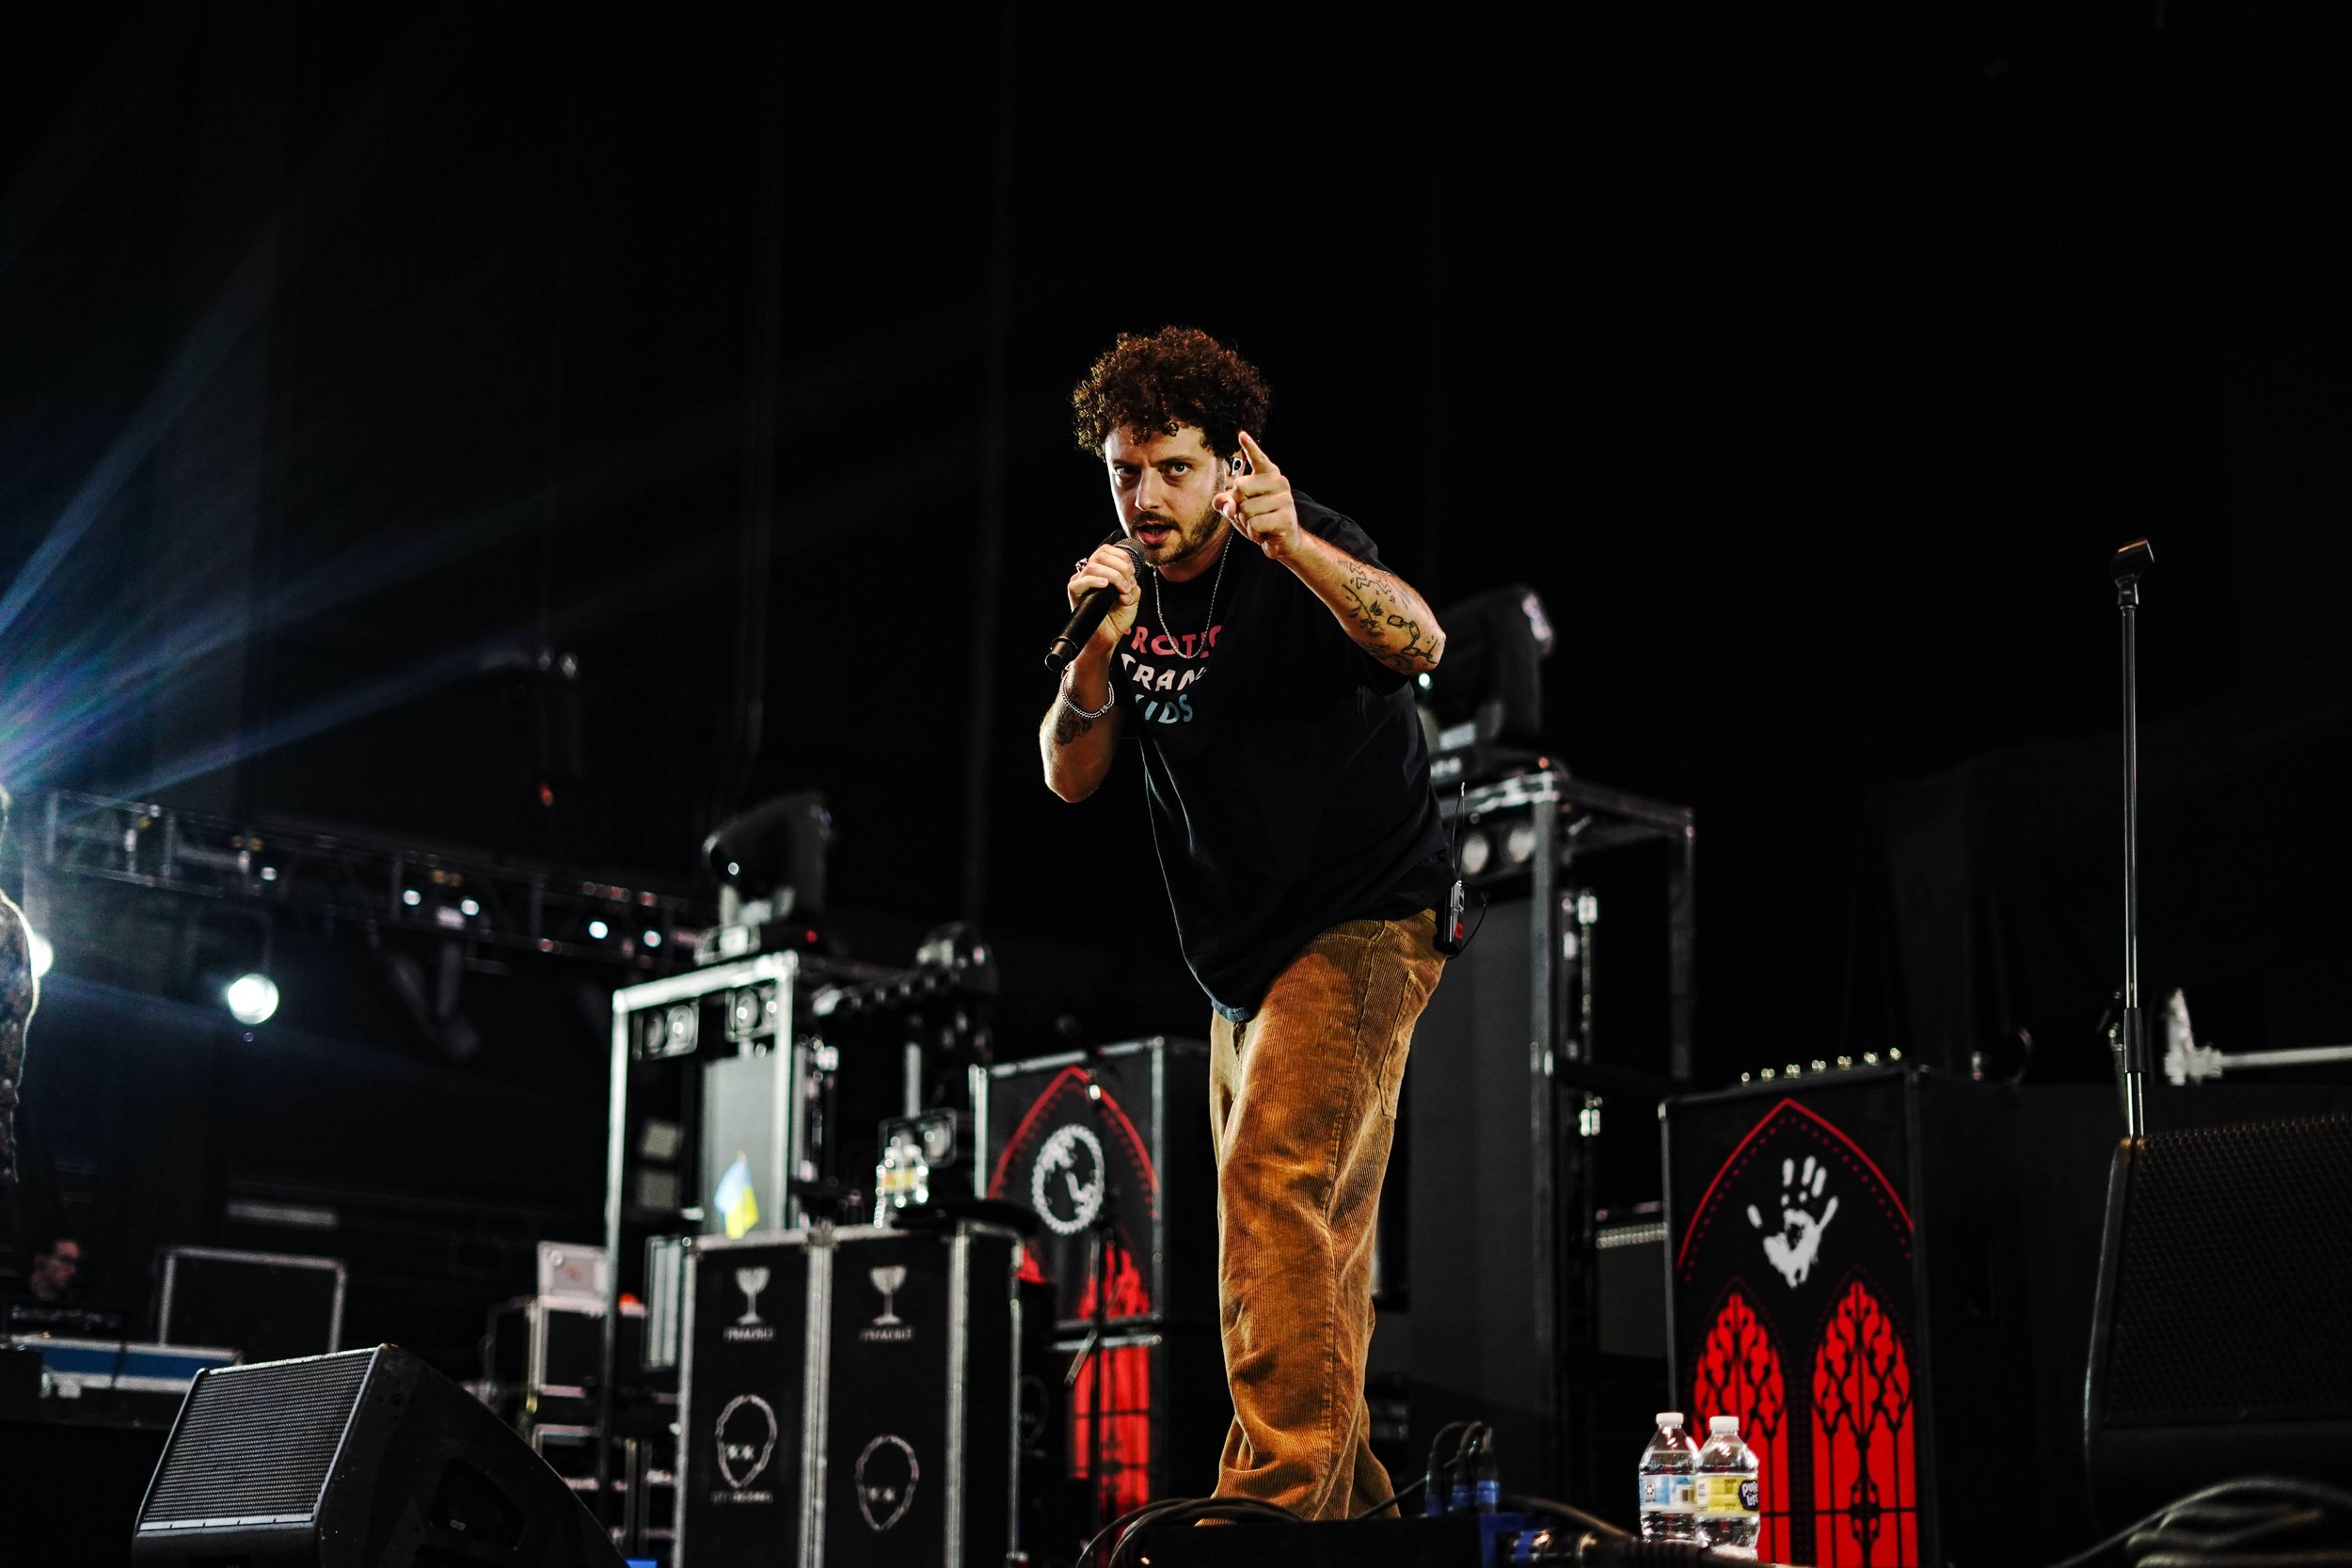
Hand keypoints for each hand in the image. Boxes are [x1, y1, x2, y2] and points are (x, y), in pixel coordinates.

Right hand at [1065, 542, 1140, 658]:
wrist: (1109, 637)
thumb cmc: (1117, 617)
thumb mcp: (1132, 595)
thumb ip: (1132, 582)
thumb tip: (1129, 578)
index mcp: (1101, 570)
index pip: (1107, 549)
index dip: (1123, 557)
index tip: (1132, 573)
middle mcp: (1088, 573)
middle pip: (1101, 555)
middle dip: (1121, 567)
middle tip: (1128, 585)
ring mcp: (1080, 583)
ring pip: (1093, 566)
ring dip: (1114, 576)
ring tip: (1122, 591)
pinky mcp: (1074, 595)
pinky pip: (1078, 582)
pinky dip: (1094, 581)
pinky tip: (1105, 586)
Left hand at [1215, 431, 1300, 559]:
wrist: (1283, 542)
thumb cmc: (1260, 520)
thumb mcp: (1238, 509)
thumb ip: (1225, 502)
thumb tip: (1228, 504)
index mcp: (1268, 475)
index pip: (1257, 458)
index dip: (1249, 447)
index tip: (1242, 435)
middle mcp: (1279, 482)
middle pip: (1240, 488)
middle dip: (1239, 506)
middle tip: (1253, 515)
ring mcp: (1284, 499)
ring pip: (1246, 510)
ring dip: (1247, 523)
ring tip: (1260, 525)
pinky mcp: (1286, 517)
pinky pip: (1255, 524)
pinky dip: (1254, 533)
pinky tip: (1264, 533)